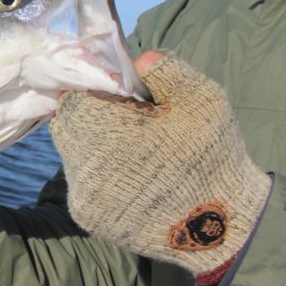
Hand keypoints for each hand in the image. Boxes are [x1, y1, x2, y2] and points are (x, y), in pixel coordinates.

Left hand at [49, 52, 271, 284]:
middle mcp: (85, 162)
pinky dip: (93, 173)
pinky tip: (126, 176)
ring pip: (68, 152)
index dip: (95, 93)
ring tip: (128, 151)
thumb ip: (165, 69)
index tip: (119, 99)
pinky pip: (77, 181)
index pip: (74, 97)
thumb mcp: (201, 99)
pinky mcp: (85, 215)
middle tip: (122, 123)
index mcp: (107, 128)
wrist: (220, 227)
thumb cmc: (212, 156)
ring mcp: (82, 192)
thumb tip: (136, 58)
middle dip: (89, 116)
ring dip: (89, 145)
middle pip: (66, 123)